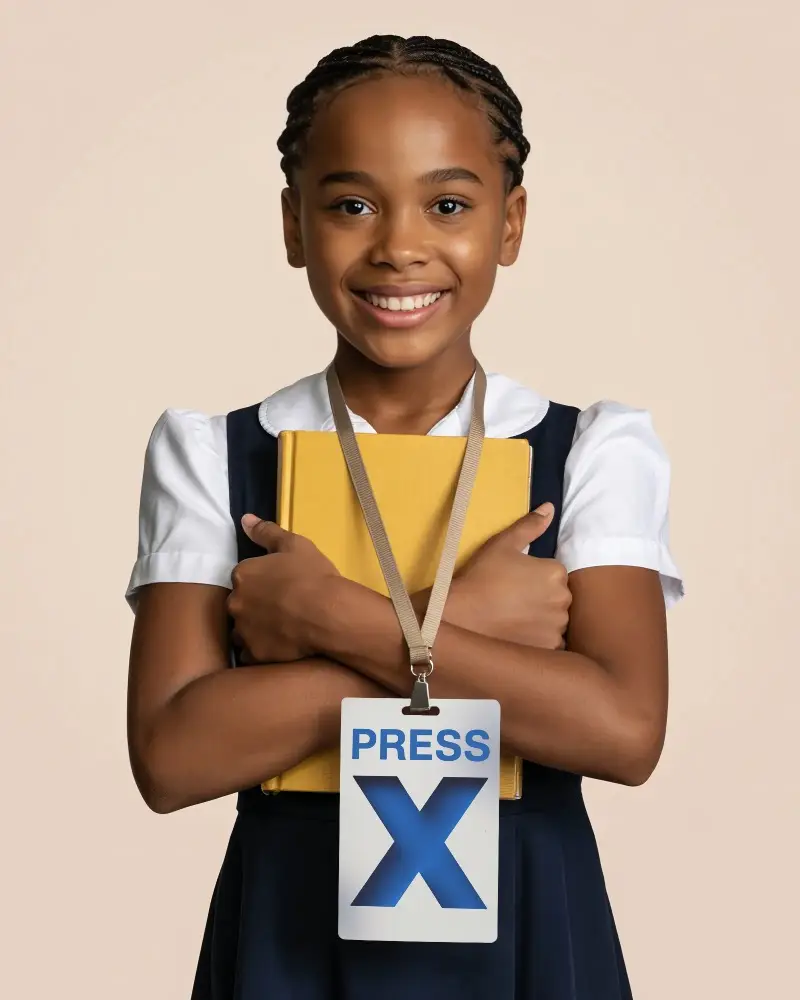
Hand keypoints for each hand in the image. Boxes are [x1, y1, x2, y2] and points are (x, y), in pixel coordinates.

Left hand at [227, 514, 339, 663]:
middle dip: (254, 605)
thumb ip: (266, 531)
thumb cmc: (312, 575)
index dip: (261, 582)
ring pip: (241, 630)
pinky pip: (251, 652)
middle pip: (239, 604)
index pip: (243, 578)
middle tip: (281, 607)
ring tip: (279, 628)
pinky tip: (279, 645)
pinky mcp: (255, 653)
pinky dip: (261, 649)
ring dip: (253, 628)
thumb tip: (245, 519)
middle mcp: (235, 602)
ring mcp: (243, 630)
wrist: (328, 613)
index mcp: (242, 574)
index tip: (279, 586)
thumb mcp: (295, 545)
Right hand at [442, 503, 570, 648]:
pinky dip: (538, 639)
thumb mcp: (502, 544)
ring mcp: (557, 626)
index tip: (514, 583)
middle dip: (542, 599)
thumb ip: (530, 526)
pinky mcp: (548, 647)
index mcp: (556, 572)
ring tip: (514, 619)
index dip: (534, 578)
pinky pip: (550, 642)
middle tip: (512, 601)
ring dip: (542, 620)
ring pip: (555, 621)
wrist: (462, 616)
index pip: (554, 574)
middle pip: (558, 598)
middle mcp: (564, 599)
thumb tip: (550, 508)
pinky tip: (518, 634)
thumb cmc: (481, 576)